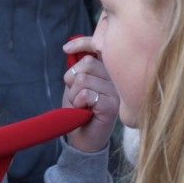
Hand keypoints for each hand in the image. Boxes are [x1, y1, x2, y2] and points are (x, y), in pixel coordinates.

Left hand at [62, 36, 118, 152]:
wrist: (83, 139)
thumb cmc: (79, 111)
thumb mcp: (75, 85)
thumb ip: (78, 68)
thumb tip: (70, 48)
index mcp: (109, 71)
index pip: (100, 47)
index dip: (82, 43)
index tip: (66, 48)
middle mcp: (117, 79)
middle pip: (87, 63)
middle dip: (72, 80)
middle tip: (76, 96)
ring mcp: (117, 92)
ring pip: (84, 79)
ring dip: (73, 94)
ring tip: (81, 105)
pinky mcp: (113, 105)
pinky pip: (87, 94)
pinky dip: (78, 102)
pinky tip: (84, 111)